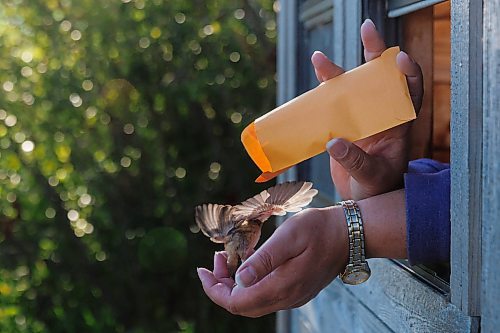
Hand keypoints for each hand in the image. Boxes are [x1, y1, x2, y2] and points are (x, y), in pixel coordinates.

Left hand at [197, 207, 347, 316]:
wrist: (351, 233)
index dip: (214, 289)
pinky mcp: (297, 290)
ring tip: (227, 258)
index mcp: (282, 286)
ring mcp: (293, 296)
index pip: (237, 303)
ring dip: (234, 284)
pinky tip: (248, 262)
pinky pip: (265, 294)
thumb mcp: (289, 236)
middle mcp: (287, 298)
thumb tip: (239, 280)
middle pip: (242, 306)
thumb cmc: (320, 229)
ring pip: (253, 302)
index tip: (201, 269)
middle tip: (215, 259)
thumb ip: (263, 260)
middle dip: (221, 286)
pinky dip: (249, 283)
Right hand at [312, 19, 422, 199]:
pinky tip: (314, 81)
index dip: (408, 74)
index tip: (399, 58)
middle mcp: (380, 116)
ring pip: (352, 89)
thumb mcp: (371, 177)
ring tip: (319, 58)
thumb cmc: (376, 190)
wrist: (360, 200)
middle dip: (375, 53)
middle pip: (380, 79)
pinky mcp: (341, 126)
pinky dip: (323, 92)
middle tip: (367, 29)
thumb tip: (333, 142)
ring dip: (337, 73)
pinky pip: (332, 104)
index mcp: (398, 126)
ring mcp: (360, 119)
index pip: (410, 94)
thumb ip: (355, 161)